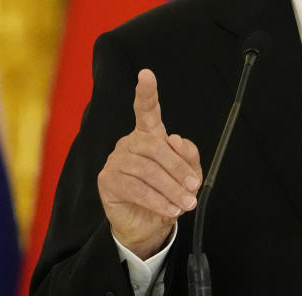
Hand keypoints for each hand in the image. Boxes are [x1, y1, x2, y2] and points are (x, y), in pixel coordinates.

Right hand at [97, 69, 201, 258]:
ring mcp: (116, 159)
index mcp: (149, 134)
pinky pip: (135, 188)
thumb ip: (188, 156)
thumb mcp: (187, 175)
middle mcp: (130, 142)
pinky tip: (169, 209)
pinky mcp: (107, 179)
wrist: (148, 226)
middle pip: (156, 147)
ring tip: (184, 204)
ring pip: (147, 169)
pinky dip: (156, 200)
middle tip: (193, 188)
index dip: (146, 92)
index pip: (147, 110)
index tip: (146, 74)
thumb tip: (174, 140)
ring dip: (170, 189)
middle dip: (178, 168)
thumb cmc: (168, 194)